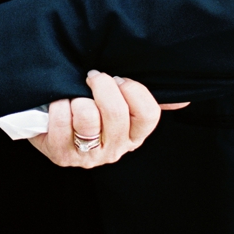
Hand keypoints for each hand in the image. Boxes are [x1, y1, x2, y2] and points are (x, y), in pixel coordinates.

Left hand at [29, 71, 186, 168]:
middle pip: (116, 113)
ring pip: (88, 117)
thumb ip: (145, 98)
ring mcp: (88, 155)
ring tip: (74, 96)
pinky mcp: (61, 155)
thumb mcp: (118, 102)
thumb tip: (183, 101)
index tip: (119, 78)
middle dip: (102, 86)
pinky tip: (58, 104)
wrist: (50, 122)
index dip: (133, 90)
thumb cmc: (89, 106)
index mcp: (133, 136)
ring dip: (78, 98)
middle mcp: (114, 149)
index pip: (148, 114)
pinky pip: (61, 120)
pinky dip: (58, 105)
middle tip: (92, 77)